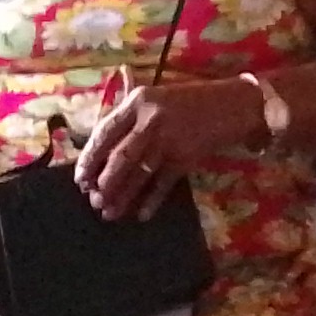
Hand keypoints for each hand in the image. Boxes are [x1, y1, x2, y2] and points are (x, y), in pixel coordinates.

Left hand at [76, 77, 256, 218]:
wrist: (235, 104)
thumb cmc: (191, 103)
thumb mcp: (157, 101)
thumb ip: (132, 122)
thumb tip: (104, 158)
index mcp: (138, 101)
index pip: (104, 132)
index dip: (89, 158)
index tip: (80, 179)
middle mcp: (151, 118)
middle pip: (119, 156)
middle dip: (103, 182)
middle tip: (93, 200)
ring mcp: (169, 138)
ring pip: (138, 173)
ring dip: (122, 196)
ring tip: (109, 213)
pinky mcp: (186, 156)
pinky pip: (162, 183)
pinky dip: (151, 201)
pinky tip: (141, 214)